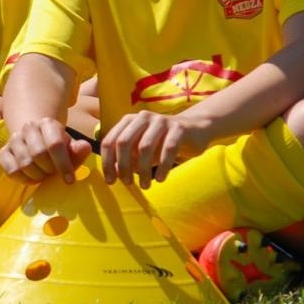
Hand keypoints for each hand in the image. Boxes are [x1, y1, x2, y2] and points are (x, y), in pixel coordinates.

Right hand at [0, 116, 91, 183]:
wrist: (35, 141)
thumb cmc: (58, 149)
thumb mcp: (70, 148)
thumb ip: (78, 150)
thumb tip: (86, 147)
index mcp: (47, 123)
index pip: (55, 144)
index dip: (63, 164)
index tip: (70, 180)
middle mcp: (28, 127)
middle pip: (38, 154)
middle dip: (49, 169)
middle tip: (53, 173)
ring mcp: (14, 139)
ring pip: (24, 164)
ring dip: (37, 176)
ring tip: (44, 174)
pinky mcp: (3, 152)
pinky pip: (12, 171)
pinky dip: (23, 179)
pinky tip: (31, 177)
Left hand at [98, 109, 216, 185]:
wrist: (195, 129)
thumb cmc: (162, 142)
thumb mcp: (141, 149)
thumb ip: (127, 158)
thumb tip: (113, 175)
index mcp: (129, 121)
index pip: (110, 140)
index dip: (107, 162)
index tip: (110, 181)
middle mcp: (143, 118)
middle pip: (124, 142)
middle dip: (123, 166)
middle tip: (127, 183)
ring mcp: (161, 121)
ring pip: (145, 147)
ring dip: (143, 170)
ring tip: (145, 185)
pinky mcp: (179, 128)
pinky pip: (168, 149)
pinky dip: (163, 167)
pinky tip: (161, 179)